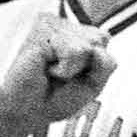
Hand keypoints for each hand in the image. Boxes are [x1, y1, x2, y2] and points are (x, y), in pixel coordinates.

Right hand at [0, 15, 114, 136]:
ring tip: (52, 71)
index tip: (73, 74)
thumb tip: (101, 40)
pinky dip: (65, 68)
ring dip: (73, 68)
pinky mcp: (42, 33)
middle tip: (62, 74)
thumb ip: (107, 62)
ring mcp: (50, 26)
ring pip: (88, 46)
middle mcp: (60, 25)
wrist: (29, 112)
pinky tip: (47, 69)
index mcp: (72, 33)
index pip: (103, 38)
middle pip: (99, 39)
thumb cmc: (56, 97)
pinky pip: (74, 51)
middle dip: (86, 65)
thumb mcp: (94, 82)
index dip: (95, 63)